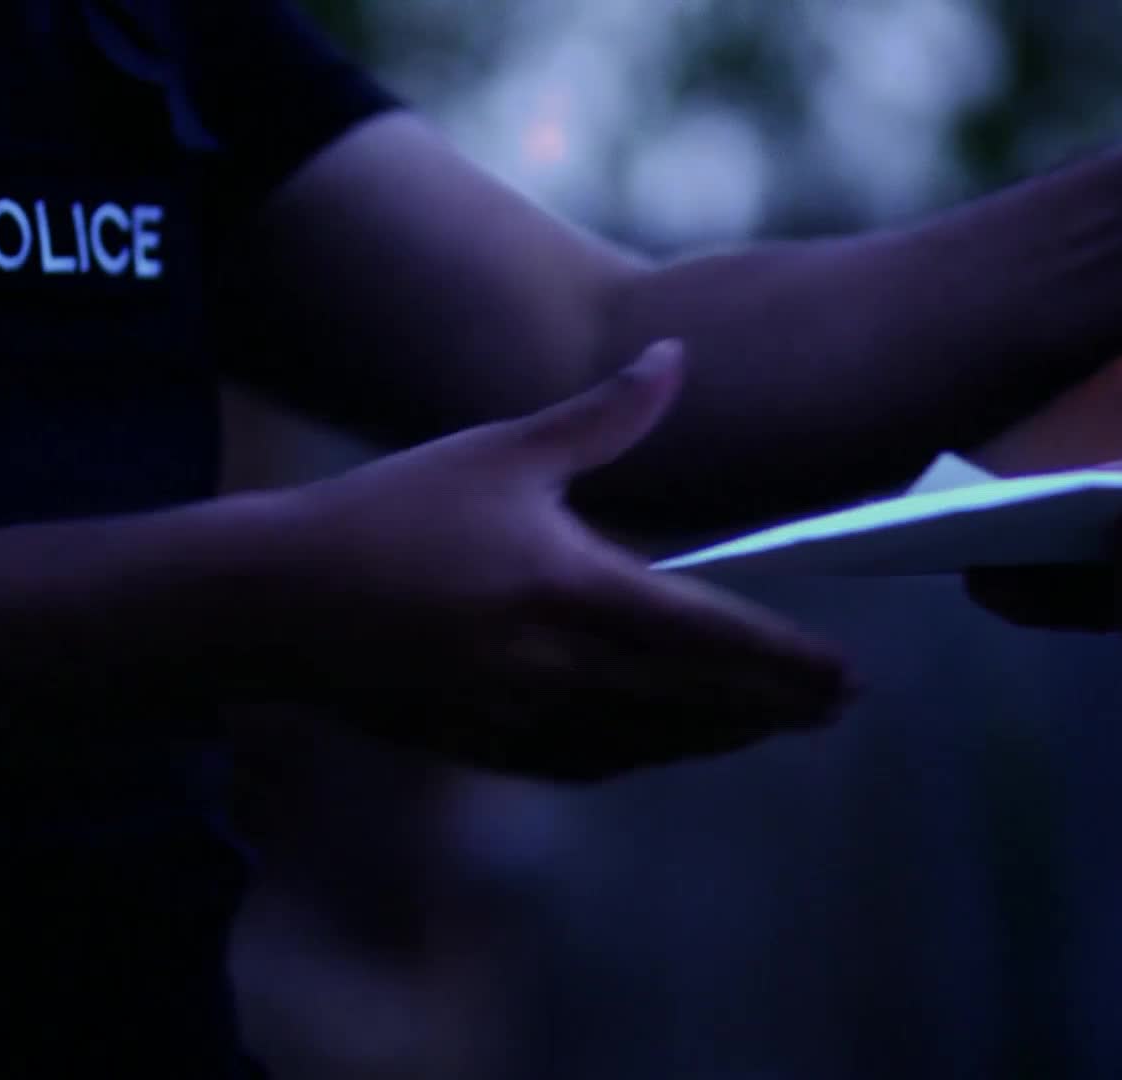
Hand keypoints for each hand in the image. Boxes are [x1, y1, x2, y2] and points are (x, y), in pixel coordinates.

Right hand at [252, 340, 854, 780]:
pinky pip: (587, 763)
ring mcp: (521, 717)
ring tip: (772, 726)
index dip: (785, 661)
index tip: (846, 674)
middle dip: (774, 707)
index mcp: (570, 588)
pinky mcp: (484, 746)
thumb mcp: (500, 449)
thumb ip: (604, 415)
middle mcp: (557, 667)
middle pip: (696, 702)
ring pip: (649, 742)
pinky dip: (643, 755)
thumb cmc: (389, 512)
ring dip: (718, 737)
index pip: (709, 634)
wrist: (274, 601)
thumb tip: (679, 358)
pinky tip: (666, 745)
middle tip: (837, 707)